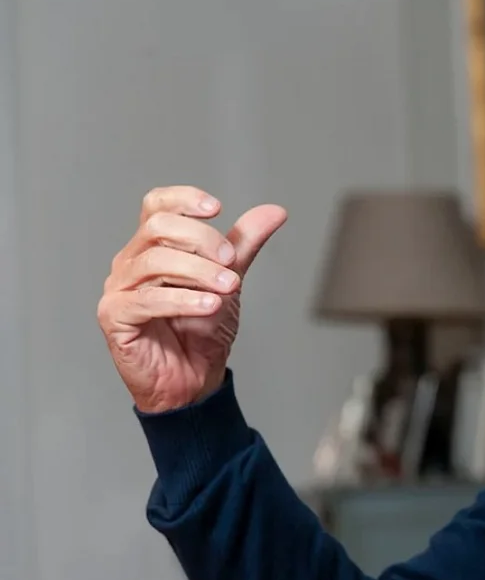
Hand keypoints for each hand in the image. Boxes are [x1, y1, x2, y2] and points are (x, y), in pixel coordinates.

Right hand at [97, 186, 286, 413]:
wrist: (194, 380)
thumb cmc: (202, 330)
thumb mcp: (230, 279)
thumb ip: (245, 245)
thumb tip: (274, 211)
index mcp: (153, 247)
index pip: (157, 205)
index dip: (183, 199)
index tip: (217, 209)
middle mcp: (131, 262)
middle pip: (157, 227)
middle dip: (201, 239)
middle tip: (231, 261)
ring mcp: (119, 289)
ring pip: (154, 262)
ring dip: (199, 272)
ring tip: (230, 287)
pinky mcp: (115, 317)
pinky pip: (147, 300)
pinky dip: (183, 300)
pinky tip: (210, 305)